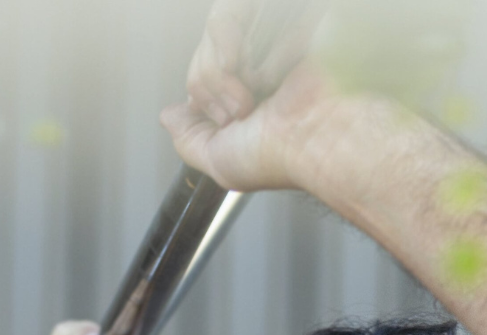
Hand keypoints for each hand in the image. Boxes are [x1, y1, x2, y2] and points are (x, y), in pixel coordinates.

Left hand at [160, 0, 343, 192]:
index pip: (202, 82)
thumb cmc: (280, 157)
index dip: (201, 97)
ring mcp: (269, 49)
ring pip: (212, 37)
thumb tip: (169, 116)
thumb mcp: (219, 162)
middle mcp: (257, 77)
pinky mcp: (282, 25)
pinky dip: (228, 45)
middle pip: (203, 57)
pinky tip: (253, 75)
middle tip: (239, 113)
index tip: (225, 122)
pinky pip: (226, 20)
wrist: (318, 136)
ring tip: (249, 98)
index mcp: (248, 107)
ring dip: (219, 71)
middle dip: (209, 86)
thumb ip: (189, 139)